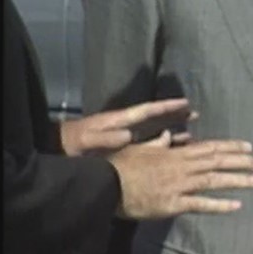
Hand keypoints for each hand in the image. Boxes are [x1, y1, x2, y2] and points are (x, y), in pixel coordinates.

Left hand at [60, 98, 196, 156]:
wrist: (57, 150)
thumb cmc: (70, 144)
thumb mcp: (86, 140)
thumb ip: (105, 137)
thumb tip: (128, 135)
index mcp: (118, 120)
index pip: (147, 110)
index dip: (166, 106)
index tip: (185, 102)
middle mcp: (125, 126)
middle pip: (155, 118)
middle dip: (174, 115)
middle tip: (195, 113)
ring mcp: (124, 137)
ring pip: (153, 132)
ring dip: (171, 130)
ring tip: (191, 132)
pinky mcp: (121, 149)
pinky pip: (146, 145)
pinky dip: (160, 145)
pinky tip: (171, 150)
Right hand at [108, 132, 252, 218]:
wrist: (105, 185)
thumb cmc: (121, 166)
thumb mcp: (140, 148)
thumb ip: (158, 143)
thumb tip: (168, 135)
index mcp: (175, 153)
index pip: (209, 147)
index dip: (230, 147)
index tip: (248, 147)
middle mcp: (182, 166)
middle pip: (217, 161)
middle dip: (242, 162)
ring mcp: (179, 185)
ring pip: (213, 180)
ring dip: (237, 180)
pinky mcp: (172, 203)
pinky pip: (199, 204)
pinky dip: (218, 204)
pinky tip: (236, 205)